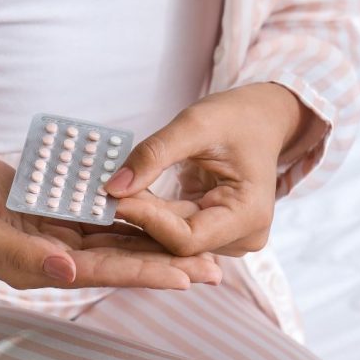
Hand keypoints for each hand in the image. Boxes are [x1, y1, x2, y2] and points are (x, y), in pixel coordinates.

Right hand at [0, 147, 222, 289]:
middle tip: (215, 269)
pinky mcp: (52, 213)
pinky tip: (158, 212)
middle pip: (118, 262)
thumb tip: (70, 274)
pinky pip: (97, 216)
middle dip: (164, 264)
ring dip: (155, 243)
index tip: (187, 276)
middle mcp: (51, 256)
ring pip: (115, 241)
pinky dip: (129, 216)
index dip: (145, 274)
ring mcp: (52, 236)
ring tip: (198, 247)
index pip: (102, 272)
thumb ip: (23, 252)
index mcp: (36, 266)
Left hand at [104, 83, 315, 256]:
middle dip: (138, 217)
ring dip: (140, 216)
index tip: (111, 197)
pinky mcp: (213, 231)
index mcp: (249, 216)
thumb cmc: (238, 117)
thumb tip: (113, 187)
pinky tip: (125, 196)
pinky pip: (173, 229)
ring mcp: (228, 239)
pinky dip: (149, 212)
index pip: (186, 238)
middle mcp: (242, 238)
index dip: (147, 220)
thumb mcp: (195, 124)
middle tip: (97, 196)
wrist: (262, 119)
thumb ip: (154, 155)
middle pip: (176, 241)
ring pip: (170, 238)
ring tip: (107, 194)